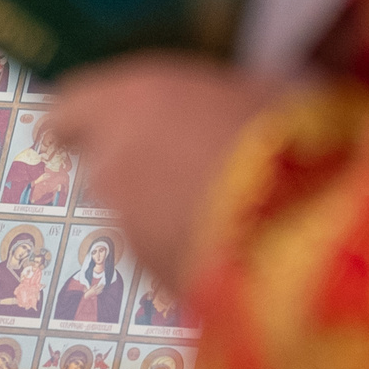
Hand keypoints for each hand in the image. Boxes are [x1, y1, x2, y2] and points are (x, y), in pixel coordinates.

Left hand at [45, 55, 287, 288]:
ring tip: (228, 212)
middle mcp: (110, 161)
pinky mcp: (150, 278)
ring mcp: (124, 227)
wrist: (300, 231)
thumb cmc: (287, 138)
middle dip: (136, 171)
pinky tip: (234, 247)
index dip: (78, 121)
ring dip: (163, 215)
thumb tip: (243, 97)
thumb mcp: (266, 90)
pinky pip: (160, 257)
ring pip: (132, 216)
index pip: (67, 108)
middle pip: (102, 166)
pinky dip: (184, 253)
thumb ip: (225, 95)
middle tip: (189, 169)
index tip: (83, 128)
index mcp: (126, 99)